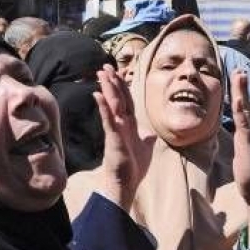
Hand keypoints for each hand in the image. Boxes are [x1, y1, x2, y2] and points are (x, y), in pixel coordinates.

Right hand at [94, 65, 154, 209]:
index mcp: (129, 125)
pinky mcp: (113, 138)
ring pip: (112, 105)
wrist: (126, 183)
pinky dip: (104, 107)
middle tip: (105, 67)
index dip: (123, 87)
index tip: (118, 72)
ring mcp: (116, 130)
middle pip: (118, 98)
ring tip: (102, 74)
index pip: (127, 101)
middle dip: (112, 82)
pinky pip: (108, 119)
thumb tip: (151, 135)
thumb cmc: (133, 168)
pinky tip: (98, 95)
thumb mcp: (145, 150)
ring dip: (108, 89)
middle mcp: (121, 124)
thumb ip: (147, 140)